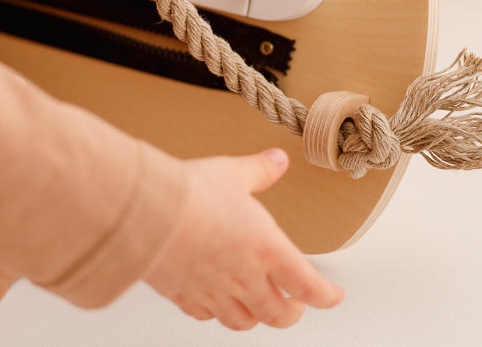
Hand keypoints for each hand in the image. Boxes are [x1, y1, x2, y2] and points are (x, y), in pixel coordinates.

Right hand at [144, 149, 344, 329]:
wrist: (148, 215)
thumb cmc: (191, 195)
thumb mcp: (233, 173)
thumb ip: (259, 170)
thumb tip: (278, 160)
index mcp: (267, 249)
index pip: (308, 285)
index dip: (326, 296)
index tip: (333, 295)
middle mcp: (244, 278)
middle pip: (279, 314)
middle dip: (292, 313)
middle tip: (297, 307)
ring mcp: (213, 291)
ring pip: (244, 321)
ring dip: (257, 317)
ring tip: (260, 309)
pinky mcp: (183, 295)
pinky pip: (206, 315)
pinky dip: (216, 313)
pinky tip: (215, 303)